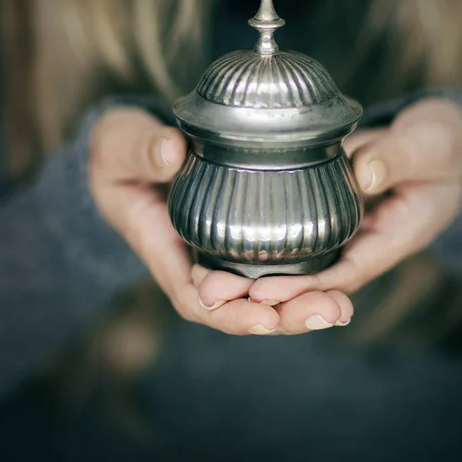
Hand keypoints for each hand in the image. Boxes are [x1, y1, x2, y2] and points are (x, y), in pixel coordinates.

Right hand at [89, 107, 352, 334]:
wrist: (135, 145)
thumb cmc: (121, 150)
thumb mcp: (121, 145)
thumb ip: (140, 150)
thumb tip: (170, 152)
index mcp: (163, 246)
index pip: (196, 297)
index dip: (230, 313)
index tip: (265, 316)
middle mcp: (197, 256)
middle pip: (240, 304)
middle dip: (283, 316)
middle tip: (330, 311)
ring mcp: (221, 245)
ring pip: (263, 287)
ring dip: (302, 300)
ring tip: (340, 305)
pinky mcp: (242, 228)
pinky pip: (274, 258)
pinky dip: (302, 271)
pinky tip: (335, 276)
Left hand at [196, 98, 461, 332]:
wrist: (437, 140)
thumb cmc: (441, 146)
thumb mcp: (429, 147)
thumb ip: (398, 157)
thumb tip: (363, 171)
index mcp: (392, 237)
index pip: (345, 274)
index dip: (306, 290)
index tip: (265, 293)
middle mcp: (360, 238)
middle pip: (313, 276)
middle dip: (268, 292)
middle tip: (217, 293)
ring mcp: (340, 222)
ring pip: (297, 256)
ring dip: (256, 270)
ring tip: (208, 278)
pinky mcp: (325, 202)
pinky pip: (292, 225)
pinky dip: (262, 235)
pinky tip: (223, 235)